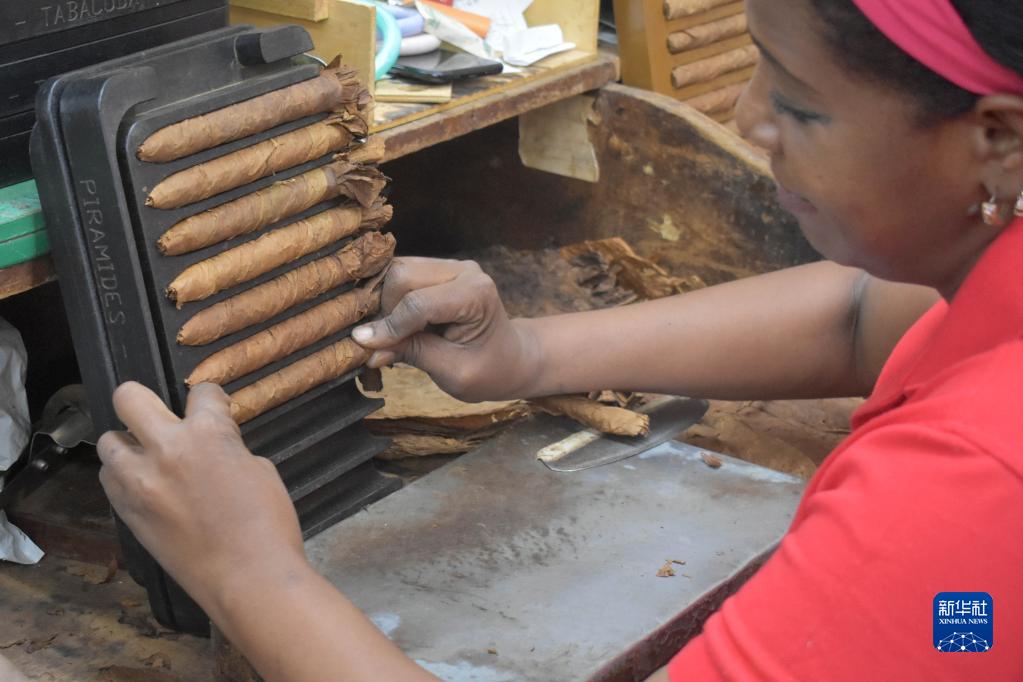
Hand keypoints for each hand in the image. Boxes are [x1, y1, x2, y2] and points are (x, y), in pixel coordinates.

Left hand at [96, 382, 305, 615]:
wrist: (249, 577)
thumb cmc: (268, 523)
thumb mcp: (259, 469)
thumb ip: (227, 448)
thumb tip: (212, 448)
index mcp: (208, 432)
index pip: (202, 392)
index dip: (211, 399)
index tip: (214, 408)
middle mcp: (166, 448)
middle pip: (128, 398)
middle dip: (144, 401)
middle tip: (160, 418)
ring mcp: (140, 481)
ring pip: (108, 442)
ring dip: (128, 444)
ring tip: (148, 459)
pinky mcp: (127, 512)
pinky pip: (111, 480)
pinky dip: (125, 477)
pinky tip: (146, 487)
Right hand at [352, 257, 539, 401]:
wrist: (511, 359)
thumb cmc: (489, 370)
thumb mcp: (453, 372)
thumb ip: (412, 354)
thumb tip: (365, 349)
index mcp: (476, 294)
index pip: (418, 303)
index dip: (388, 326)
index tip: (363, 347)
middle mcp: (463, 271)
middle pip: (401, 276)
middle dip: (384, 310)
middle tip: (381, 343)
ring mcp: (450, 266)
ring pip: (395, 271)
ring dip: (384, 303)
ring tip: (388, 336)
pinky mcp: (437, 270)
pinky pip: (401, 275)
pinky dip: (390, 300)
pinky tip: (396, 325)